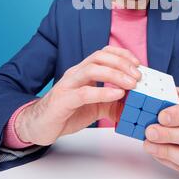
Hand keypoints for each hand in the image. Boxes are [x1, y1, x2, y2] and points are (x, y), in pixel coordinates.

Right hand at [15, 46, 140, 145]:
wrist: (38, 126)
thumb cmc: (66, 113)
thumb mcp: (96, 107)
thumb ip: (113, 103)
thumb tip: (135, 105)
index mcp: (83, 71)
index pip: (103, 52)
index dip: (122, 54)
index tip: (138, 63)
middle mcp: (76, 73)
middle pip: (99, 57)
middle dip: (122, 63)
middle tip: (139, 76)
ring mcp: (68, 85)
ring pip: (92, 69)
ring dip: (115, 74)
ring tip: (132, 84)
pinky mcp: (63, 100)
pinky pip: (84, 92)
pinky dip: (103, 92)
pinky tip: (117, 94)